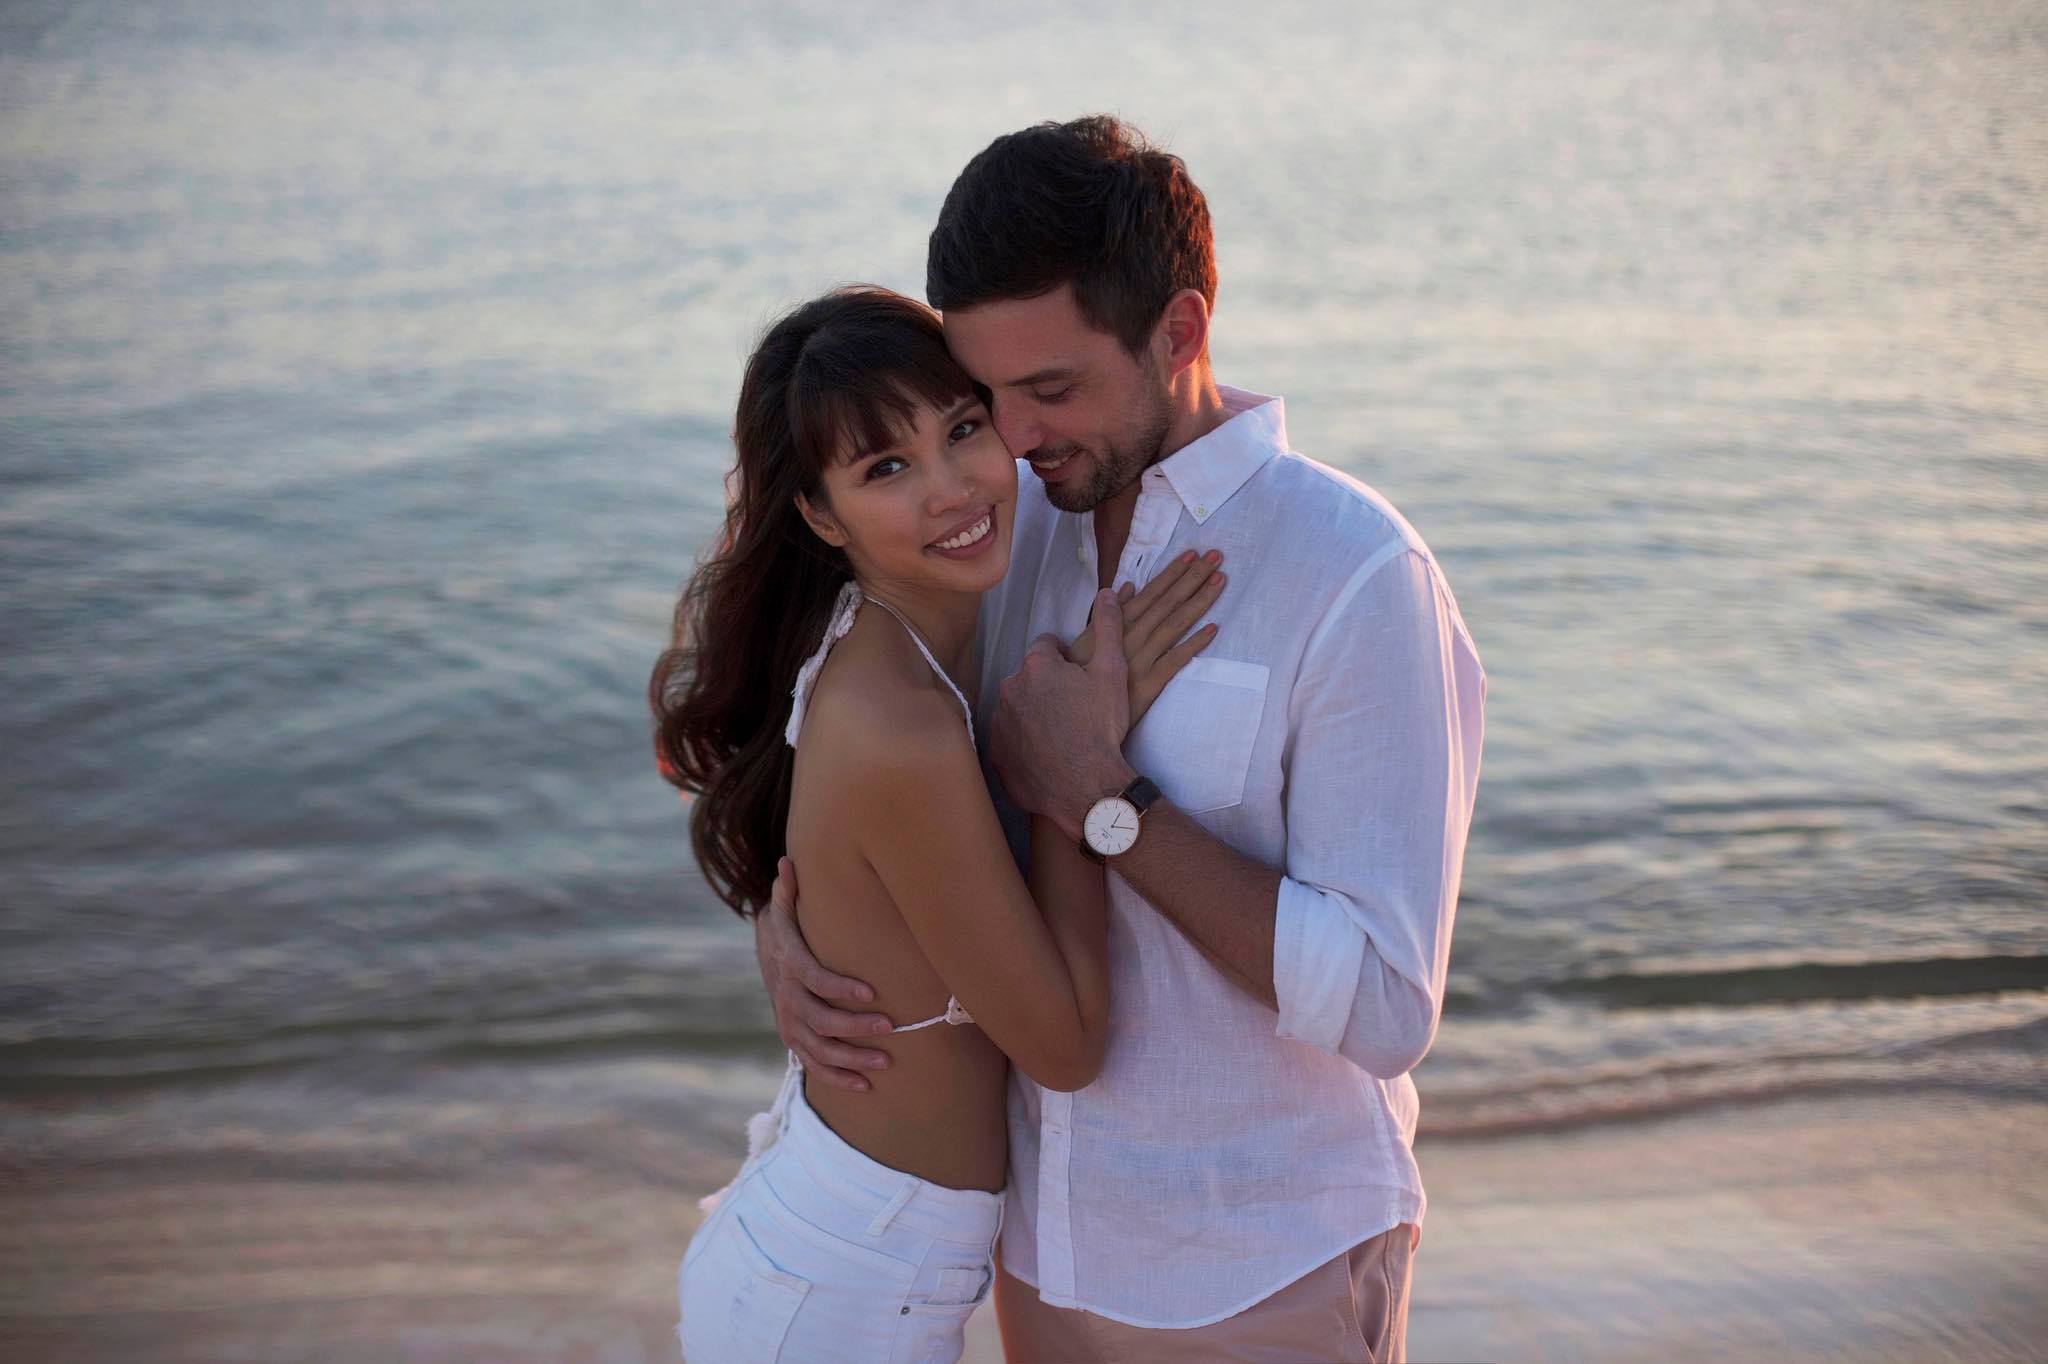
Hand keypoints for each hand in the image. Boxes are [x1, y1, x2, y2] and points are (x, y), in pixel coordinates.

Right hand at [754, 856, 892, 1090]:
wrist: (766, 953)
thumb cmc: (788, 926)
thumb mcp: (784, 905)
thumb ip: (789, 889)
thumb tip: (789, 862)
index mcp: (788, 965)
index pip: (814, 979)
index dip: (840, 986)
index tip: (871, 991)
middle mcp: (786, 998)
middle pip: (820, 1019)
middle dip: (855, 1027)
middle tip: (890, 1029)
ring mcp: (789, 1022)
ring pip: (819, 1048)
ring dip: (851, 1058)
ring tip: (886, 1063)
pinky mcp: (794, 1039)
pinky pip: (813, 1065)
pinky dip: (837, 1078)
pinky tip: (865, 1087)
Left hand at [988, 589, 1138, 841]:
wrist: (1087, 787)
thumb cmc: (1101, 728)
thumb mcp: (1113, 674)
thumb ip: (1108, 629)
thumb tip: (1106, 593)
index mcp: (1036, 666)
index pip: (1046, 647)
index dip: (1066, 660)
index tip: (1079, 679)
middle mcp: (1010, 689)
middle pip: (1028, 678)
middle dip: (1046, 687)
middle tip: (1072, 709)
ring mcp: (999, 723)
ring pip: (1016, 708)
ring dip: (1032, 714)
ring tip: (1059, 734)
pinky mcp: (996, 754)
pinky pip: (1009, 740)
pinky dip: (1022, 744)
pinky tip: (1045, 755)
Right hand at [1066, 549, 1224, 727]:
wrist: (1075, 717)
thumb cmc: (1079, 677)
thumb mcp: (1086, 642)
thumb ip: (1106, 615)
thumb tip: (1124, 587)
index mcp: (1116, 626)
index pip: (1150, 593)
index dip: (1172, 573)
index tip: (1192, 554)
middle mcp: (1129, 637)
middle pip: (1166, 603)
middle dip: (1192, 577)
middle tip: (1216, 557)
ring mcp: (1140, 660)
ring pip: (1174, 625)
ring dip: (1198, 601)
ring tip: (1220, 582)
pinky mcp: (1148, 684)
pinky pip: (1174, 661)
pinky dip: (1193, 644)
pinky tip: (1213, 629)